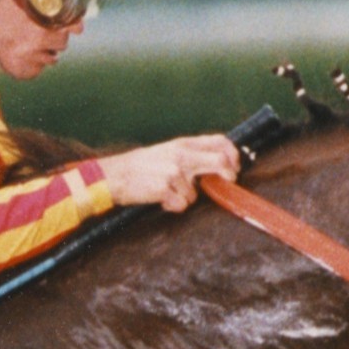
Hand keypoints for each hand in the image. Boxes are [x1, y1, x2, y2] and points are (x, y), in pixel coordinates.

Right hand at [101, 134, 243, 211]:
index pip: (219, 142)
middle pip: (220, 162)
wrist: (114, 176)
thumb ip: (190, 154)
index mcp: (182, 144)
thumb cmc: (141, 166)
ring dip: (184, 198)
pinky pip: (181, 205)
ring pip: (195, 193)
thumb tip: (216, 163)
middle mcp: (181, 155)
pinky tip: (160, 199)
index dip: (233, 154)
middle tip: (227, 183)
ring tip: (167, 192)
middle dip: (228, 175)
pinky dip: (172, 206)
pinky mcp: (165, 189)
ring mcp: (174, 172)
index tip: (235, 166)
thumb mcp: (167, 151)